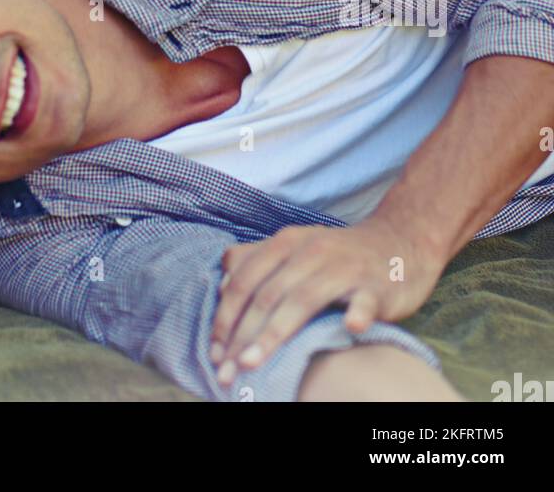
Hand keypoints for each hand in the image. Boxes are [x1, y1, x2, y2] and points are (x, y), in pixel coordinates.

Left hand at [209, 217, 444, 387]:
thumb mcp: (296, 248)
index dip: (226, 317)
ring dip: (275, 334)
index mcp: (287, 242)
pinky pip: (365, 300)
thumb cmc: (339, 255)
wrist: (400, 242)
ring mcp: (345, 267)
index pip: (246, 280)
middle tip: (227, 372)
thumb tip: (223, 274)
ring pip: (304, 300)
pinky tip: (350, 327)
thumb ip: (259, 258)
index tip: (215, 352)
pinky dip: (357, 313)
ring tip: (253, 364)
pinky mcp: (377, 285)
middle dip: (242, 336)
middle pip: (268, 295)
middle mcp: (312, 250)